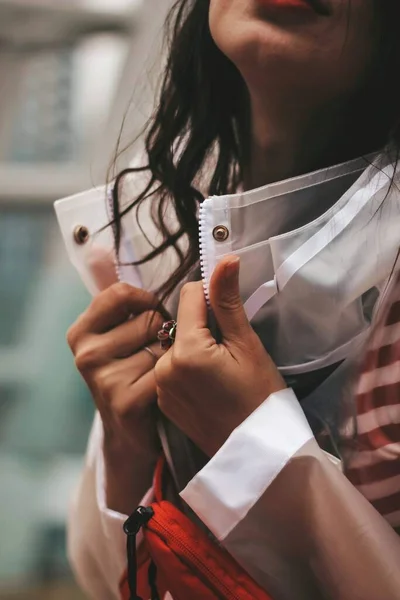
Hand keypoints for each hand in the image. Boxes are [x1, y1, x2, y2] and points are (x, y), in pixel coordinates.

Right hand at [67, 282, 165, 511]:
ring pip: (162, 345)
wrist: (135, 433)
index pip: (121, 294)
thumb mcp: (118, 331)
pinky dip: (176, 378)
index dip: (147, 301)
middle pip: (149, 319)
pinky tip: (167, 390)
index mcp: (81, 332)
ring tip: (164, 372)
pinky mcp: (125, 402)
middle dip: (164, 333)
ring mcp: (103, 380)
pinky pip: (168, 371)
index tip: (154, 315)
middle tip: (160, 353)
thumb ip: (114, 294)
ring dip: (173, 357)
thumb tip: (96, 249)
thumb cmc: (133, 372)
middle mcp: (86, 354)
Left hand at [155, 256, 284, 456]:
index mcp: (186, 350)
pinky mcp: (162, 401)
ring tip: (220, 369)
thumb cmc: (261, 398)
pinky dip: (187, 366)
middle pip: (180, 321)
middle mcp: (164, 367)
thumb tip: (225, 258)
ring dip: (194, 345)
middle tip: (229, 350)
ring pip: (175, 344)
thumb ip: (228, 301)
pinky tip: (208, 383)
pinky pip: (170, 368)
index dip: (212, 299)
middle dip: (202, 325)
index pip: (189, 296)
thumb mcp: (248, 346)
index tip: (230, 318)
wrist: (257, 453)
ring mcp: (160, 386)